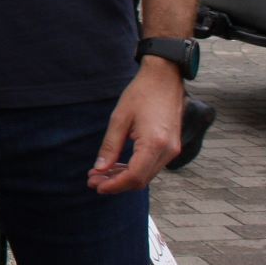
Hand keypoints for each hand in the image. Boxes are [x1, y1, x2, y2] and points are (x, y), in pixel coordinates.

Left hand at [87, 60, 183, 194]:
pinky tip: (116, 166)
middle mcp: (167, 151)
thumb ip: (110, 146)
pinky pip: (151, 165)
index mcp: (155, 144)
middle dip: (116, 184)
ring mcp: (172, 150)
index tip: (97, 186)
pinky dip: (134, 169)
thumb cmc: (141, 94)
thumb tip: (100, 168)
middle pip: (141, 180)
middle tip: (93, 181)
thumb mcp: (119, 118)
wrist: (164, 78)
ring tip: (100, 174)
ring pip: (146, 175)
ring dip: (124, 178)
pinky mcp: (171, 146)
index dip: (115, 185)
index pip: (135, 176)